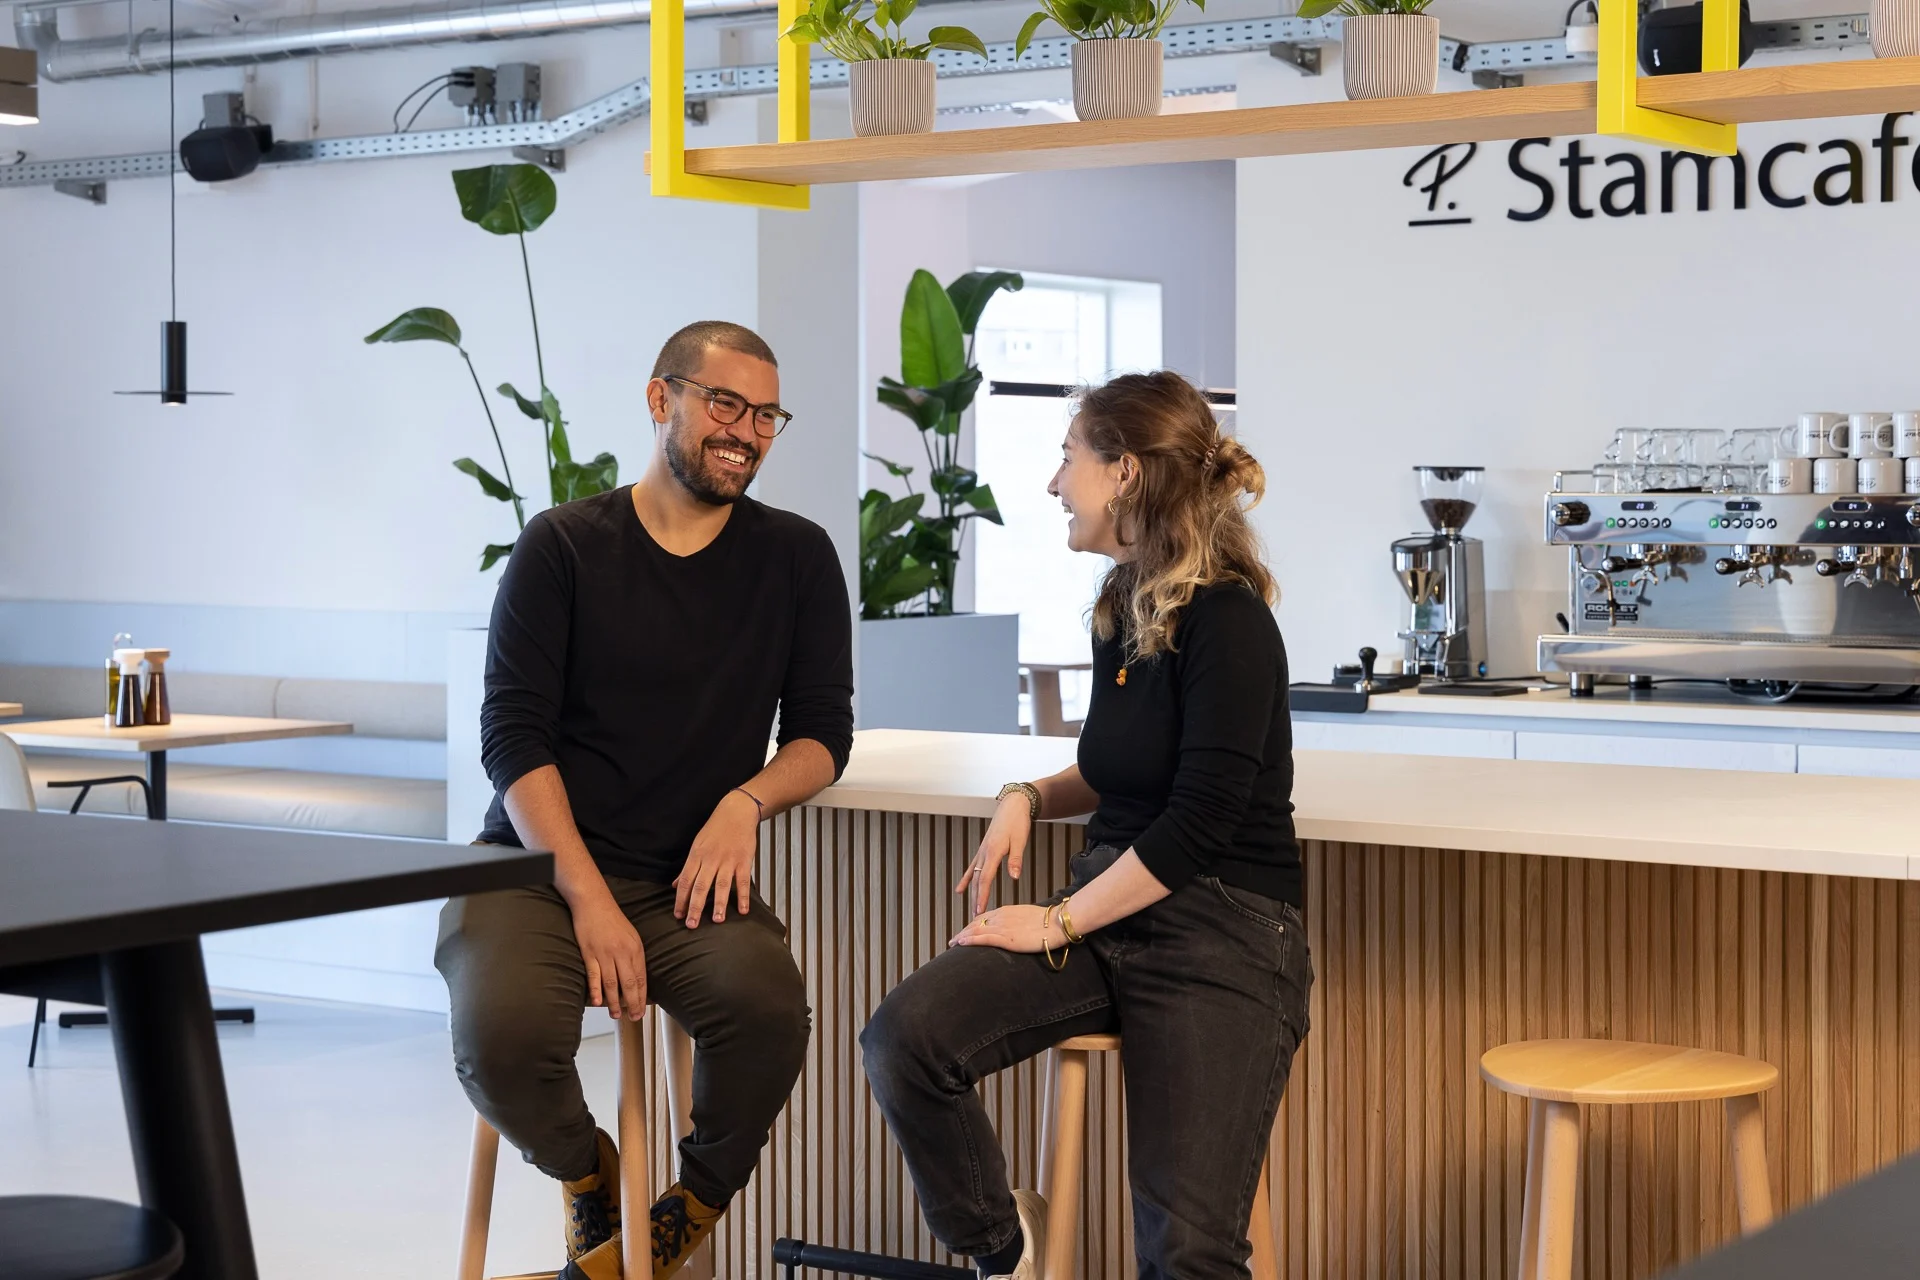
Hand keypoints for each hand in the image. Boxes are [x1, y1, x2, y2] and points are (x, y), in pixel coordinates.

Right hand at [570, 890, 646, 1020]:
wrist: (593, 902)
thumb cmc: (612, 919)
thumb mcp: (631, 935)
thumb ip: (634, 956)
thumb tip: (636, 978)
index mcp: (635, 948)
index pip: (641, 978)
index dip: (642, 996)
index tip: (641, 1010)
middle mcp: (622, 952)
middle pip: (629, 983)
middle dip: (632, 1003)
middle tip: (633, 1018)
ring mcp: (605, 953)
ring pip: (612, 983)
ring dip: (614, 1002)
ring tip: (616, 1015)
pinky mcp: (589, 953)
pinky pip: (594, 975)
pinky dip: (596, 990)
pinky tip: (598, 1002)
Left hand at [675, 790, 758, 928]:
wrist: (736, 812)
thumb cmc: (715, 829)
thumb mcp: (697, 845)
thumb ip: (687, 867)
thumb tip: (676, 885)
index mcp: (696, 856)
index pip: (685, 881)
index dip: (681, 899)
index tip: (678, 915)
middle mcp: (711, 859)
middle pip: (700, 886)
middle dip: (695, 907)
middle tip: (691, 925)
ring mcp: (728, 860)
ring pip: (721, 885)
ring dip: (718, 904)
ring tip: (716, 921)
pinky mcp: (744, 860)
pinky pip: (743, 881)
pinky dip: (743, 896)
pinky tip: (742, 910)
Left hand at [952, 904, 1057, 954]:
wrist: (1058, 922)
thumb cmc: (1048, 922)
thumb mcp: (1028, 918)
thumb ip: (1017, 922)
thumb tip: (1015, 930)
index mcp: (1006, 911)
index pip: (983, 918)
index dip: (972, 926)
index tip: (965, 932)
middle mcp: (1001, 917)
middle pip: (976, 924)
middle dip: (963, 932)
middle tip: (954, 940)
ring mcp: (1003, 927)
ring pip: (976, 931)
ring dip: (962, 937)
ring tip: (952, 943)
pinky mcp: (1007, 938)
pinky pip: (983, 938)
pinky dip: (970, 940)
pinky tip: (961, 943)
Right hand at [957, 792, 1033, 916]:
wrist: (1012, 806)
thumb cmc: (1017, 822)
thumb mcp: (1020, 840)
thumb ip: (1015, 859)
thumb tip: (1014, 877)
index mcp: (993, 852)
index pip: (985, 879)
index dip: (982, 896)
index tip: (980, 910)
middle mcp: (984, 853)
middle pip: (976, 881)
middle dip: (975, 899)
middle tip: (974, 917)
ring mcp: (982, 851)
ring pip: (973, 876)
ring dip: (971, 893)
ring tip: (970, 908)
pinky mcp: (983, 850)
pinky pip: (972, 868)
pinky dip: (966, 880)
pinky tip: (960, 890)